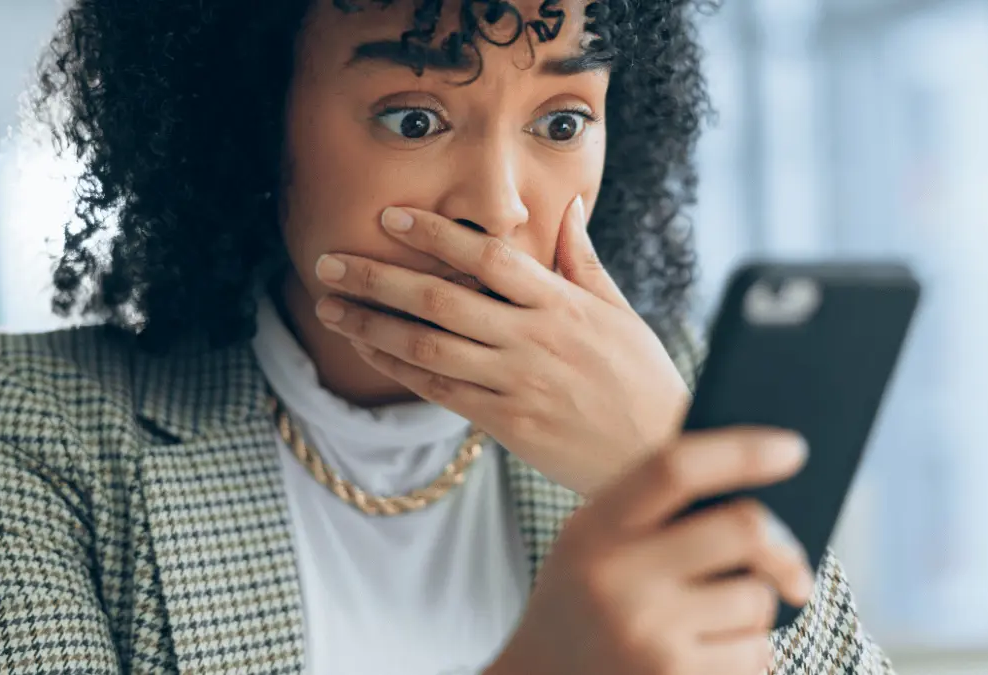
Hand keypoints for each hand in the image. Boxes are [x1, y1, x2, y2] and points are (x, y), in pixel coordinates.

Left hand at [312, 196, 690, 494]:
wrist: (659, 455)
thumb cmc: (641, 378)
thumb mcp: (619, 312)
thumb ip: (582, 259)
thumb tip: (567, 204)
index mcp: (561, 303)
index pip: (488, 256)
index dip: (435, 233)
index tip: (391, 215)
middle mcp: (532, 339)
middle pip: (440, 299)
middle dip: (377, 277)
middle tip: (328, 260)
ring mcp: (515, 383)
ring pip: (427, 347)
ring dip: (370, 323)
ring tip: (328, 305)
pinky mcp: (505, 423)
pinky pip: (438, 391)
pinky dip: (396, 369)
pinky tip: (366, 348)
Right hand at [487, 428, 814, 674]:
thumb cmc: (584, 602)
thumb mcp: (592, 542)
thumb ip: (653, 510)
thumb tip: (760, 504)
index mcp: (594, 530)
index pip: (674, 469)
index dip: (740, 451)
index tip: (792, 448)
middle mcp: (618, 579)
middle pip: (743, 530)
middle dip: (780, 545)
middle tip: (790, 558)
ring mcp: (648, 635)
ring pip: (757, 599)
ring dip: (753, 608)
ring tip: (707, 620)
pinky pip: (755, 653)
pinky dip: (746, 652)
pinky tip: (703, 654)